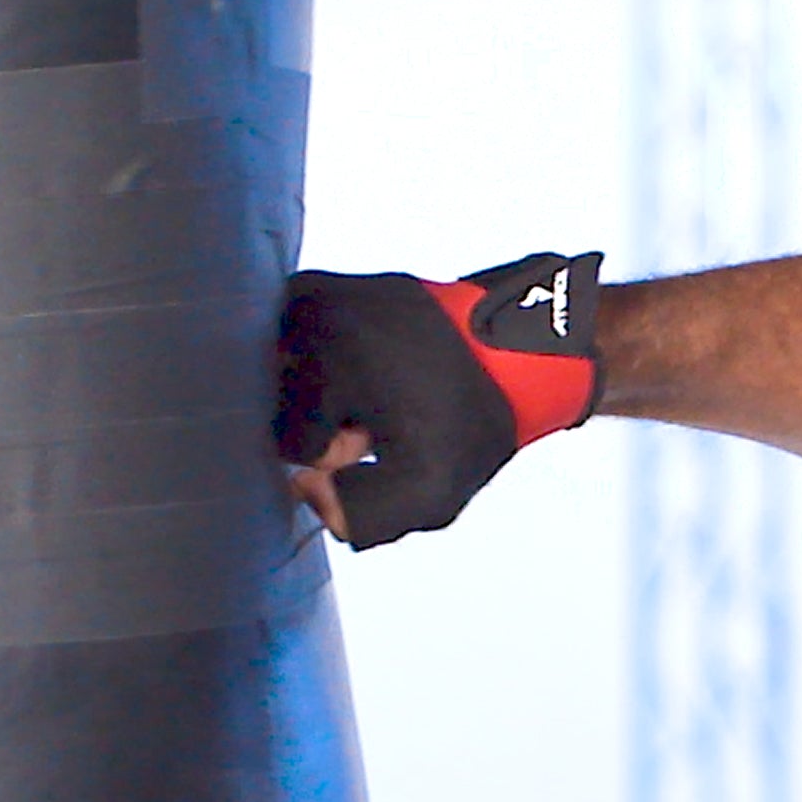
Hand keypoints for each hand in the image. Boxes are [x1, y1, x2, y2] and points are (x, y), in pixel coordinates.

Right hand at [275, 253, 605, 548]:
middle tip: (376, 422)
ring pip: (283, 376)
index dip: (332, 457)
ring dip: (324, 397)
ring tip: (379, 396)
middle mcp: (308, 310)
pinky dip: (326, 368)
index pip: (286, 441)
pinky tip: (372, 375)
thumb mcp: (432, 491)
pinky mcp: (324, 284)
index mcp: (325, 354)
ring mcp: (314, 290)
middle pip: (278, 403)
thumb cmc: (478, 415)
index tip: (372, 444)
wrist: (523, 348)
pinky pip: (298, 348)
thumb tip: (306, 488)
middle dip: (322, 423)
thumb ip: (361, 517)